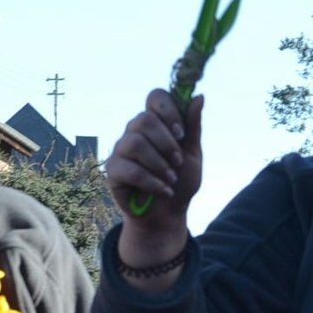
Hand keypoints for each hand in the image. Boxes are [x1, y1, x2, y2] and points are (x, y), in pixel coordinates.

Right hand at [107, 90, 204, 230]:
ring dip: (159, 164)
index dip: (168, 110)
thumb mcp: (193, 154)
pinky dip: (151, 182)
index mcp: (157, 122)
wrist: (168, 214)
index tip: (181, 134)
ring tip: (171, 180)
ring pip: (135, 143)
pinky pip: (129, 169)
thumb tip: (199, 97)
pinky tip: (163, 190)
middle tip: (178, 162)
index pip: (156, 97)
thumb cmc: (180, 181)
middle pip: (144, 119)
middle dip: (166, 143)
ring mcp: (121, 149)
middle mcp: (135, 131)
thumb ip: (193, 127)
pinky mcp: (113, 169)